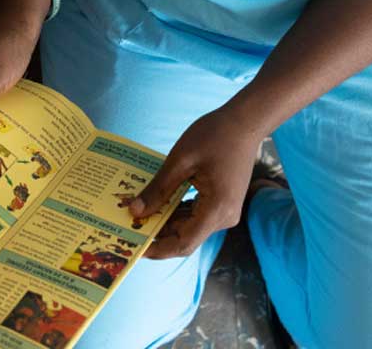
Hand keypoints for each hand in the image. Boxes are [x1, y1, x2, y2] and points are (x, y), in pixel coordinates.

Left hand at [131, 106, 263, 258]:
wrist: (244, 122)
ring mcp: (225, 211)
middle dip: (156, 233)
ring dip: (164, 221)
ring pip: (189, 226)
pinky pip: (195, 214)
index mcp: (217, 210)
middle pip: (185, 237)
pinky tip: (156, 203)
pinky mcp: (222, 202)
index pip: (183, 243)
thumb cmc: (214, 136)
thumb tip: (134, 211)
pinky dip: (175, 211)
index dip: (157, 249)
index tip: (134, 248)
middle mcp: (224, 217)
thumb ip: (158, 189)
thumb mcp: (180, 161)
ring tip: (136, 214)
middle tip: (127, 227)